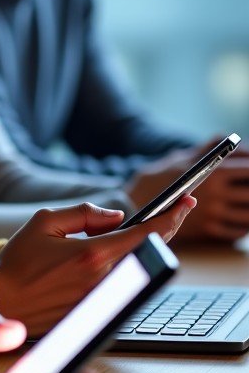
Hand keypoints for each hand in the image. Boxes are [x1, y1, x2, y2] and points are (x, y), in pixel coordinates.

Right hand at [0, 198, 194, 334]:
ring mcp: (105, 300)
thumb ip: (83, 212)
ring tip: (107, 242)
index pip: (146, 234)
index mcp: (92, 254)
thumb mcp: (44, 221)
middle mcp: (105, 280)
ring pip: (135, 268)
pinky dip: (120, 270)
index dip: (171, 217)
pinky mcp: (101, 314)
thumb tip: (116, 215)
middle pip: (148, 251)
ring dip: (132, 251)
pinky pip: (123, 286)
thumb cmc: (19, 262)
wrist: (4, 302)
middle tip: (165, 214)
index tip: (185, 203)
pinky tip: (98, 265)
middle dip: (159, 230)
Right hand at [127, 140, 248, 243]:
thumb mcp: (182, 158)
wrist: (135, 200)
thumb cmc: (160, 177)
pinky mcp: (207, 232)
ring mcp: (212, 214)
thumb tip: (229, 139)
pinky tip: (244, 220)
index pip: (248, 169)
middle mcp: (215, 195)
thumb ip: (208, 150)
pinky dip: (245, 227)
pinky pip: (237, 232)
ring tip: (247, 203)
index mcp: (212, 173)